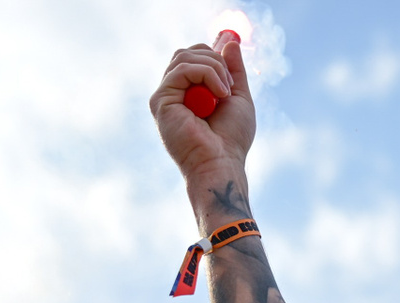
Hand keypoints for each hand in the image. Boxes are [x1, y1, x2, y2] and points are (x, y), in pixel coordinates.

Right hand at [150, 34, 255, 186]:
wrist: (222, 163)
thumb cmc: (231, 140)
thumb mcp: (238, 97)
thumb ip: (233, 71)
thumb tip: (229, 42)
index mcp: (189, 92)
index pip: (194, 57)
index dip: (213, 55)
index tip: (231, 67)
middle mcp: (174, 92)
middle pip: (187, 52)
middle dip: (214, 60)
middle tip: (229, 84)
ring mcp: (165, 96)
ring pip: (184, 57)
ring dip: (213, 68)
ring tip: (225, 92)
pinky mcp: (161, 101)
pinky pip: (181, 69)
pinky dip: (205, 74)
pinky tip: (218, 95)